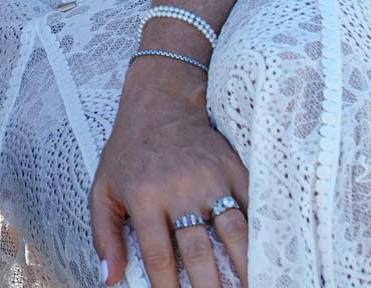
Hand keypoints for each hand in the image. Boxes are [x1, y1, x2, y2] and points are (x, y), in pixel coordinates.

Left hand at [91, 62, 248, 286]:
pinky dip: (262, 236)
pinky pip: (253, 208)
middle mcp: (178, 188)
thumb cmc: (129, 151)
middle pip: (199, 252)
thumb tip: (109, 279)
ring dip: (246, 269)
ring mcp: (209, 178)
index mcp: (143, 195)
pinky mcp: (232, 168)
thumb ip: (104, 234)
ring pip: (234, 233)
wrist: (160, 100)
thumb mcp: (103, 187)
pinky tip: (268, 258)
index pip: (158, 257)